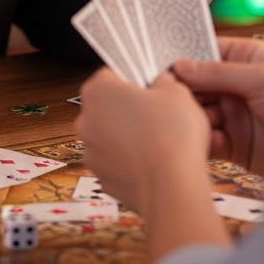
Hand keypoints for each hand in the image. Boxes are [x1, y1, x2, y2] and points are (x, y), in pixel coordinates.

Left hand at [75, 66, 210, 212]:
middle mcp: (86, 120)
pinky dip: (131, 163)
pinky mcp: (102, 178)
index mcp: (98, 91)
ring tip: (159, 143)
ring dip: (129, 137)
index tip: (149, 89)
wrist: (171, 187)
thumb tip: (162, 84)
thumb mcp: (177, 92)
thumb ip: (164, 81)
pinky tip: (154, 163)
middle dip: (129, 110)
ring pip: (110, 137)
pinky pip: (116, 163)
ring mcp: (91, 152)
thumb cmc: (172, 136)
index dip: (133, 81)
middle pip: (107, 108)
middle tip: (158, 116)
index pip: (110, 75)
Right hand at [174, 36, 263, 176]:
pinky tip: (203, 141)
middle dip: (184, 91)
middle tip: (167, 97)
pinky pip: (207, 139)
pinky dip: (202, 140)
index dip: (185, 59)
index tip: (162, 65)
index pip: (207, 53)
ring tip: (189, 121)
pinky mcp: (234, 143)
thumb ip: (218, 72)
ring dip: (192, 117)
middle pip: (198, 84)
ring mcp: (234, 114)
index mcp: (246, 59)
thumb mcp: (261, 77)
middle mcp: (238, 85)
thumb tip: (181, 66)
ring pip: (199, 112)